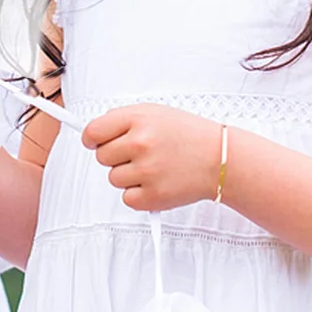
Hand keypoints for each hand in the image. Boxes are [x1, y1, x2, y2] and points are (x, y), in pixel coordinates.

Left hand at [84, 104, 222, 211]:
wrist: (220, 158)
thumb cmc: (189, 135)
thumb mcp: (155, 113)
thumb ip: (123, 120)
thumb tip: (94, 133)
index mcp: (138, 119)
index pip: (94, 132)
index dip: (91, 139)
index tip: (94, 142)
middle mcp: (140, 143)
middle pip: (101, 157)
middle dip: (116, 156)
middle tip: (139, 154)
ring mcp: (146, 171)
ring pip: (113, 179)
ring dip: (128, 176)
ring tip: (153, 166)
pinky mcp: (152, 196)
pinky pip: (127, 198)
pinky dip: (139, 194)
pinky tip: (157, 181)